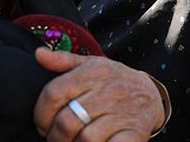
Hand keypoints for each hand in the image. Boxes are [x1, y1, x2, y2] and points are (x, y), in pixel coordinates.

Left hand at [33, 48, 163, 141]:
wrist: (151, 93)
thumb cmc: (113, 80)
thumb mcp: (90, 64)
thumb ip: (63, 61)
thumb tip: (38, 54)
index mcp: (92, 73)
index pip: (54, 93)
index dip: (41, 114)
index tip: (42, 125)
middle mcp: (107, 92)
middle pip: (67, 121)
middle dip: (55, 137)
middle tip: (55, 139)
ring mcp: (122, 114)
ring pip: (86, 138)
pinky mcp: (135, 133)